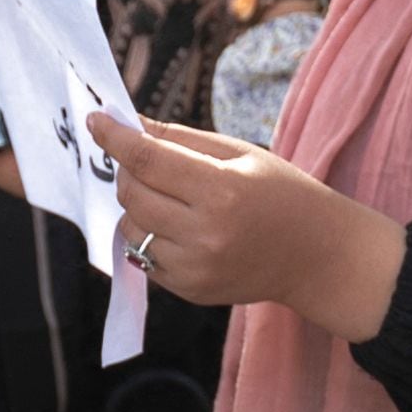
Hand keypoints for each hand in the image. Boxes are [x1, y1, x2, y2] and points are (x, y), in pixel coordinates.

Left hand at [94, 115, 404, 339]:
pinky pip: (145, 258)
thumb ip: (180, 139)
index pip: (149, 161)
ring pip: (131, 228)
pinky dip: (150, 236)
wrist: (316, 256)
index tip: (96, 121)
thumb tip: (130, 123)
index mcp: (222, 192)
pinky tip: (180, 227)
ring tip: (169, 197)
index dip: (116, 138)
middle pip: (133, 194)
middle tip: (144, 161)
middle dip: (127, 171)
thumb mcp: (240, 154)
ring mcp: (196, 269)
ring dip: (137, 206)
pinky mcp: (190, 291)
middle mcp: (205, 235)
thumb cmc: (281, 193)